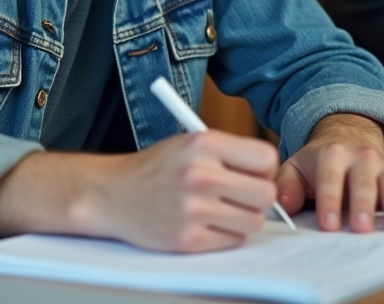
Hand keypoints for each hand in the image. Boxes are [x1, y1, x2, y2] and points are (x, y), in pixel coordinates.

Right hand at [0, 131, 278, 252]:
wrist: (112, 194)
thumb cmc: (155, 168)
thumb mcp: (190, 143)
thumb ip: (230, 152)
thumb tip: (271, 171)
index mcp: (203, 144)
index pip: (266, 158)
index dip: (264, 168)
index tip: (255, 172)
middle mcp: (200, 174)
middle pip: (265, 194)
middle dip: (257, 196)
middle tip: (241, 194)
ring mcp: (194, 209)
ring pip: (253, 221)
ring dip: (243, 218)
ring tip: (221, 209)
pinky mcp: (188, 239)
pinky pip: (232, 240)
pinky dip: (225, 235)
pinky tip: (206, 222)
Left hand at [275, 113, 383, 233]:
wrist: (346, 135)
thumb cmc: (318, 161)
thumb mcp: (296, 167)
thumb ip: (286, 186)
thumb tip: (281, 204)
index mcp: (331, 155)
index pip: (329, 180)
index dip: (329, 202)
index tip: (329, 224)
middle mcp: (360, 157)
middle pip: (362, 183)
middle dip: (362, 206)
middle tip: (362, 228)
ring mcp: (383, 165)